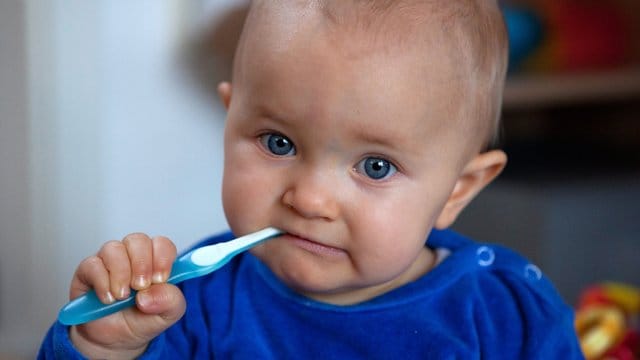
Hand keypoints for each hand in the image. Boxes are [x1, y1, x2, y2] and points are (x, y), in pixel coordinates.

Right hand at [68, 233, 185, 357]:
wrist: (114, 340)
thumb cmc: (141, 320)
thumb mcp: (167, 315)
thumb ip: (171, 301)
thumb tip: (153, 292)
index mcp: (155, 261)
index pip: (162, 244)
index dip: (162, 258)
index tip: (160, 279)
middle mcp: (132, 257)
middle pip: (138, 240)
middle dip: (141, 264)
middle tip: (140, 287)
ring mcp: (110, 261)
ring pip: (113, 248)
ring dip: (121, 273)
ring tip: (122, 296)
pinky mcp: (88, 271)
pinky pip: (93, 264)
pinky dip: (102, 283)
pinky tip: (108, 299)